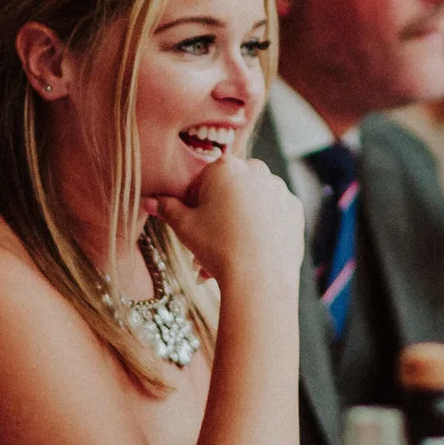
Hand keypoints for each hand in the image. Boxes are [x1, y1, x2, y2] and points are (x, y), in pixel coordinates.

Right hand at [153, 153, 303, 290]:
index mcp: (226, 167)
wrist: (259, 277)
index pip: (202, 181)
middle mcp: (256, 170)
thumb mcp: (184, 226)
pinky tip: (252, 248)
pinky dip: (262, 226)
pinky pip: (272, 213)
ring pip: (250, 203)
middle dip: (217, 214)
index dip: (193, 204)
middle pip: (229, 190)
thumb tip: (149, 201)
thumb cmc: (218, 247)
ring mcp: (279, 188)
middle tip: (207, 243)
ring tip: (226, 254)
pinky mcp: (294, 208)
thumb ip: (167, 208)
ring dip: (237, 222)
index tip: (192, 225)